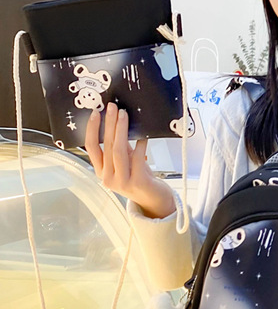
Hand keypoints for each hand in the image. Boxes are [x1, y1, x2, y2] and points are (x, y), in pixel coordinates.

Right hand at [84, 102, 175, 218]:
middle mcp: (108, 178)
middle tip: (112, 107)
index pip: (91, 147)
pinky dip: (140, 144)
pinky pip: (137, 158)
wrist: (155, 201)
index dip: (91, 129)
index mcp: (101, 172)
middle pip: (106, 146)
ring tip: (124, 115)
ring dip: (121, 130)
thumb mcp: (126, 162)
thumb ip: (120, 147)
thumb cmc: (140, 178)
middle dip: (109, 124)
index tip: (95, 113)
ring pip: (118, 151)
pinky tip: (143, 135)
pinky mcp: (137, 182)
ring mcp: (122, 181)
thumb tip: (117, 123)